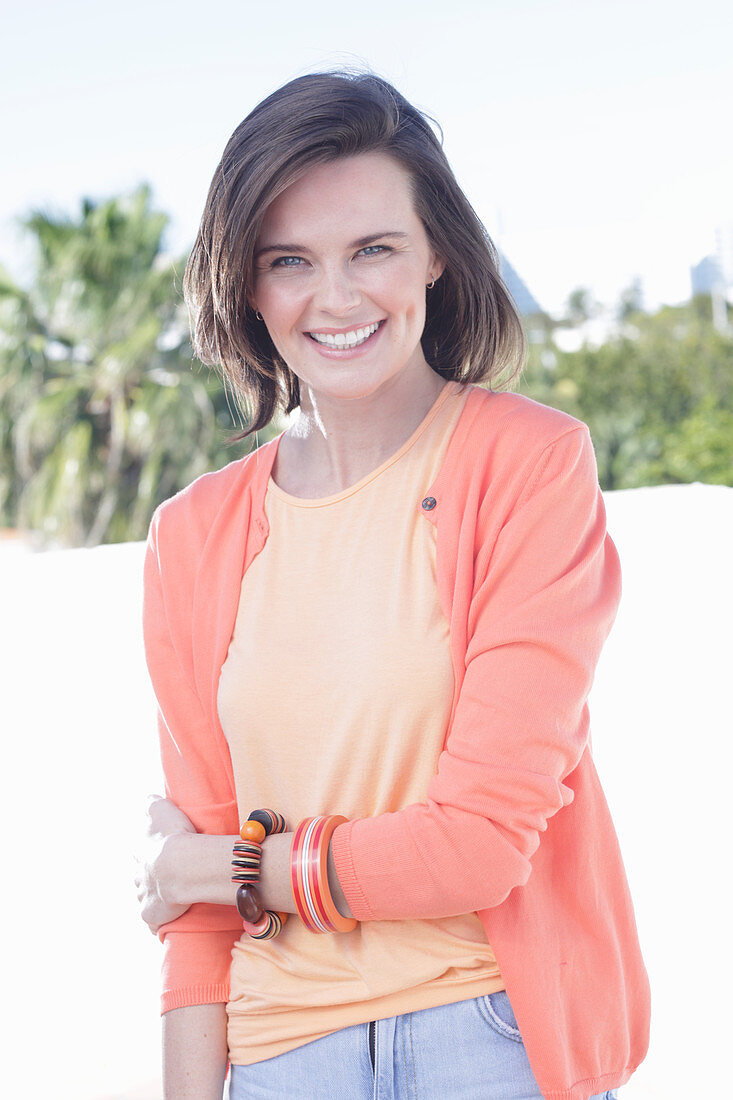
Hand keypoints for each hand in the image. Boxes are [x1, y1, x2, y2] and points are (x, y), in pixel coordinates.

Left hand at [134, 794, 196, 934]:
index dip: (146, 855)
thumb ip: (152, 802)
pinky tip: (162, 924)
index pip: (138, 854)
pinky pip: (153, 923)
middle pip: (139, 879)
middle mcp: (137, 876)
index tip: (155, 856)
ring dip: (152, 899)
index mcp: (139, 853)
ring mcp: (143, 897)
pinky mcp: (151, 916)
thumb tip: (148, 798)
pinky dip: (157, 923)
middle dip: (147, 879)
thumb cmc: (172, 836)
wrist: (181, 866)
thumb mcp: (160, 809)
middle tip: (162, 879)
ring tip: (166, 900)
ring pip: (145, 899)